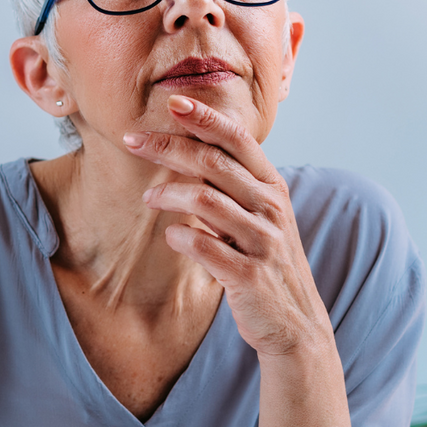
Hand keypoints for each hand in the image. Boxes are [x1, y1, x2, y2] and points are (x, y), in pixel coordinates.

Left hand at [125, 94, 352, 426]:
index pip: (237, 139)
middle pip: (214, 163)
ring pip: (208, 201)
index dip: (204, 117)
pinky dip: (183, 237)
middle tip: (132, 141)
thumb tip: (183, 153)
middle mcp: (271, 209)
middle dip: (169, 147)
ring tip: (148, 198)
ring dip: (170, 193)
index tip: (171, 102)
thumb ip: (229, 187)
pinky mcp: (249, 276)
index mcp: (271, 188)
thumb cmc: (265, 264)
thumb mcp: (256, 218)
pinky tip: (172, 236)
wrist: (294, 325)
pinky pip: (207, 248)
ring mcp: (263, 242)